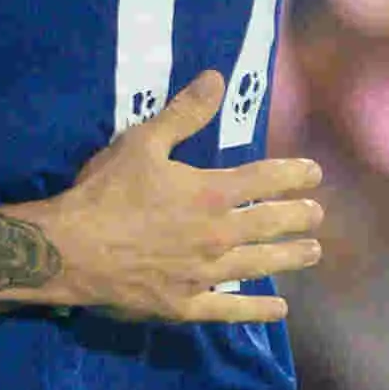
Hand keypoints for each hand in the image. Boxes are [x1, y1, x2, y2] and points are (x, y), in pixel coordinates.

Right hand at [40, 74, 322, 323]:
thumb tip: (217, 79)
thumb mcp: (142, 142)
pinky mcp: (186, 304)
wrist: (71, 249)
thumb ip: (183, 114)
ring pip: (259, 265)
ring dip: (290, 257)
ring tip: (312, 252)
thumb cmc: (105, 192)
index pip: (265, 180)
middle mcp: (218, 234)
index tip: (314, 174)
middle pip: (271, 224)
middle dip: (299, 217)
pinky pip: (230, 309)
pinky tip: (278, 309)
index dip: (293, 174)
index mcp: (211, 193)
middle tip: (317, 214)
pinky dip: (256, 310)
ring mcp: (205, 272)